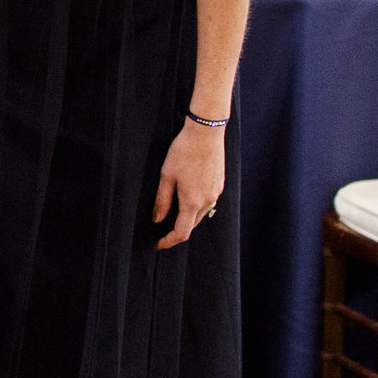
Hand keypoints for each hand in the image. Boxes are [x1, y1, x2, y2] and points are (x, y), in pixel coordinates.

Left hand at [154, 120, 225, 249]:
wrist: (206, 133)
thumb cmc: (183, 152)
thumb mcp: (166, 176)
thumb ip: (162, 200)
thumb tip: (157, 220)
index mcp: (192, 202)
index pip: (181, 233)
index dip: (168, 241)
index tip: (158, 244)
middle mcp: (207, 201)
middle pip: (191, 225)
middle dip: (176, 230)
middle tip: (161, 229)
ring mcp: (216, 193)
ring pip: (200, 214)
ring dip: (187, 217)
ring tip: (172, 212)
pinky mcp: (219, 185)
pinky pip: (207, 202)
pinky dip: (196, 205)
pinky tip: (187, 195)